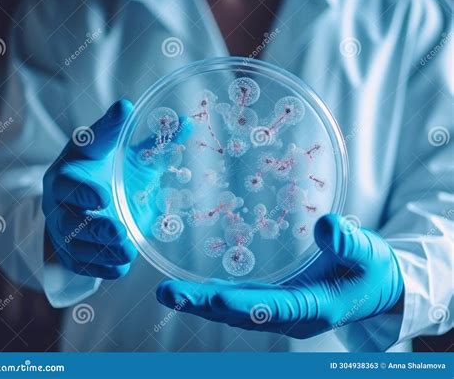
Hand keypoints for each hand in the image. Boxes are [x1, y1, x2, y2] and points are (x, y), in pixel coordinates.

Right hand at [43, 99, 193, 278]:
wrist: (85, 200)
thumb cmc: (107, 171)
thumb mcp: (125, 155)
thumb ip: (152, 142)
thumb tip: (188, 123)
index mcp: (72, 172)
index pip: (70, 180)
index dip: (84, 190)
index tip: (104, 196)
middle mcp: (61, 202)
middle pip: (68, 218)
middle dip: (95, 227)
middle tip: (120, 231)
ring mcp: (63, 229)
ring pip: (75, 245)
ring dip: (101, 250)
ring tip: (127, 250)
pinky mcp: (71, 251)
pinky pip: (81, 265)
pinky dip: (100, 268)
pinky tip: (120, 268)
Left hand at [156, 214, 403, 337]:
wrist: (374, 286)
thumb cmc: (372, 269)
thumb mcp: (368, 252)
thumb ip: (349, 242)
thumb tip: (325, 226)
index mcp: (315, 308)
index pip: (273, 309)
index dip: (243, 305)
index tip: (213, 297)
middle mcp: (293, 316)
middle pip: (243, 314)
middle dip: (204, 306)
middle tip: (167, 293)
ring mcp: (282, 311)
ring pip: (238, 311)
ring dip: (203, 303)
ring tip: (169, 291)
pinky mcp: (278, 302)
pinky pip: (243, 303)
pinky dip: (218, 298)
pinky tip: (198, 289)